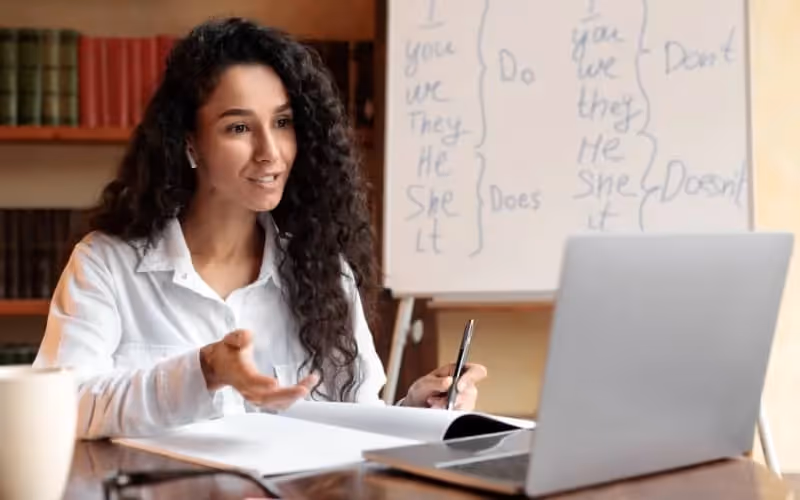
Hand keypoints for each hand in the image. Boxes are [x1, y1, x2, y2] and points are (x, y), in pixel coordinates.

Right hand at [199, 329, 317, 410]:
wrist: (220, 368)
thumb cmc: (228, 353)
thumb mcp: (230, 340)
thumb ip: (238, 337)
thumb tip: (246, 337)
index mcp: (240, 374)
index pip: (250, 381)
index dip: (262, 383)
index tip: (275, 383)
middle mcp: (248, 389)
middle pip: (267, 398)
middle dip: (287, 395)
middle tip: (304, 388)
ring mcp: (256, 397)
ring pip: (277, 403)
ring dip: (295, 395)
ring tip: (312, 380)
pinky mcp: (264, 400)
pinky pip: (280, 403)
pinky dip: (294, 397)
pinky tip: (307, 385)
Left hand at [403, 363, 487, 410]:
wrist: (416, 407)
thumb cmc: (421, 391)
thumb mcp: (424, 384)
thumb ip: (436, 382)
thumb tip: (449, 381)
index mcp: (458, 371)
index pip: (476, 371)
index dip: (471, 377)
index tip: (458, 387)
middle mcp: (465, 385)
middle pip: (471, 393)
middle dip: (452, 399)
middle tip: (435, 400)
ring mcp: (466, 400)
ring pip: (465, 406)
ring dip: (446, 407)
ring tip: (432, 405)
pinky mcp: (462, 412)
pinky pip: (460, 416)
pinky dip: (446, 415)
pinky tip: (437, 411)